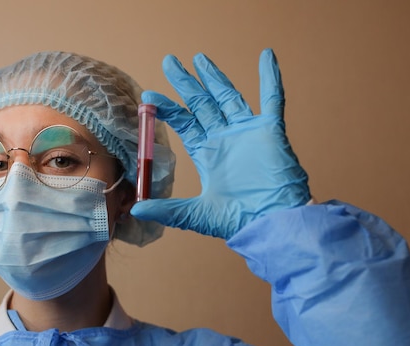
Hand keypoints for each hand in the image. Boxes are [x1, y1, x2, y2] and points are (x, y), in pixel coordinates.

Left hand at [130, 49, 309, 239]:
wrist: (272, 224)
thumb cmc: (238, 221)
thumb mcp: (196, 214)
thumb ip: (168, 209)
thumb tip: (137, 210)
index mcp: (208, 154)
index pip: (185, 123)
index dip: (169, 108)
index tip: (150, 97)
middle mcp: (225, 139)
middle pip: (203, 104)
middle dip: (186, 83)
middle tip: (170, 62)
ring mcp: (248, 133)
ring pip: (229, 97)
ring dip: (216, 77)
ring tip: (200, 59)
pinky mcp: (271, 131)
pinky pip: (272, 100)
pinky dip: (271, 78)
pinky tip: (267, 57)